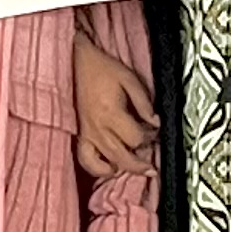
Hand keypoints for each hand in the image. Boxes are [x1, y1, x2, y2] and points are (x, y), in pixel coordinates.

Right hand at [73, 34, 157, 177]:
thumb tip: (155, 121)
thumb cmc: (101, 68)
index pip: (136, 138)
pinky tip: (110, 167)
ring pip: (106, 163)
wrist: (76, 62)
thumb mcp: (129, 79)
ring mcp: (87, 134)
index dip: (150, 137)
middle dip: (141, 165)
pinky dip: (99, 169)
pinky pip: (86, 160)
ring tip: (135, 168)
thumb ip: (144, 102)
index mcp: (111, 113)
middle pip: (123, 157)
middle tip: (152, 168)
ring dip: (124, 168)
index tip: (154, 130)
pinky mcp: (80, 135)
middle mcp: (98, 128)